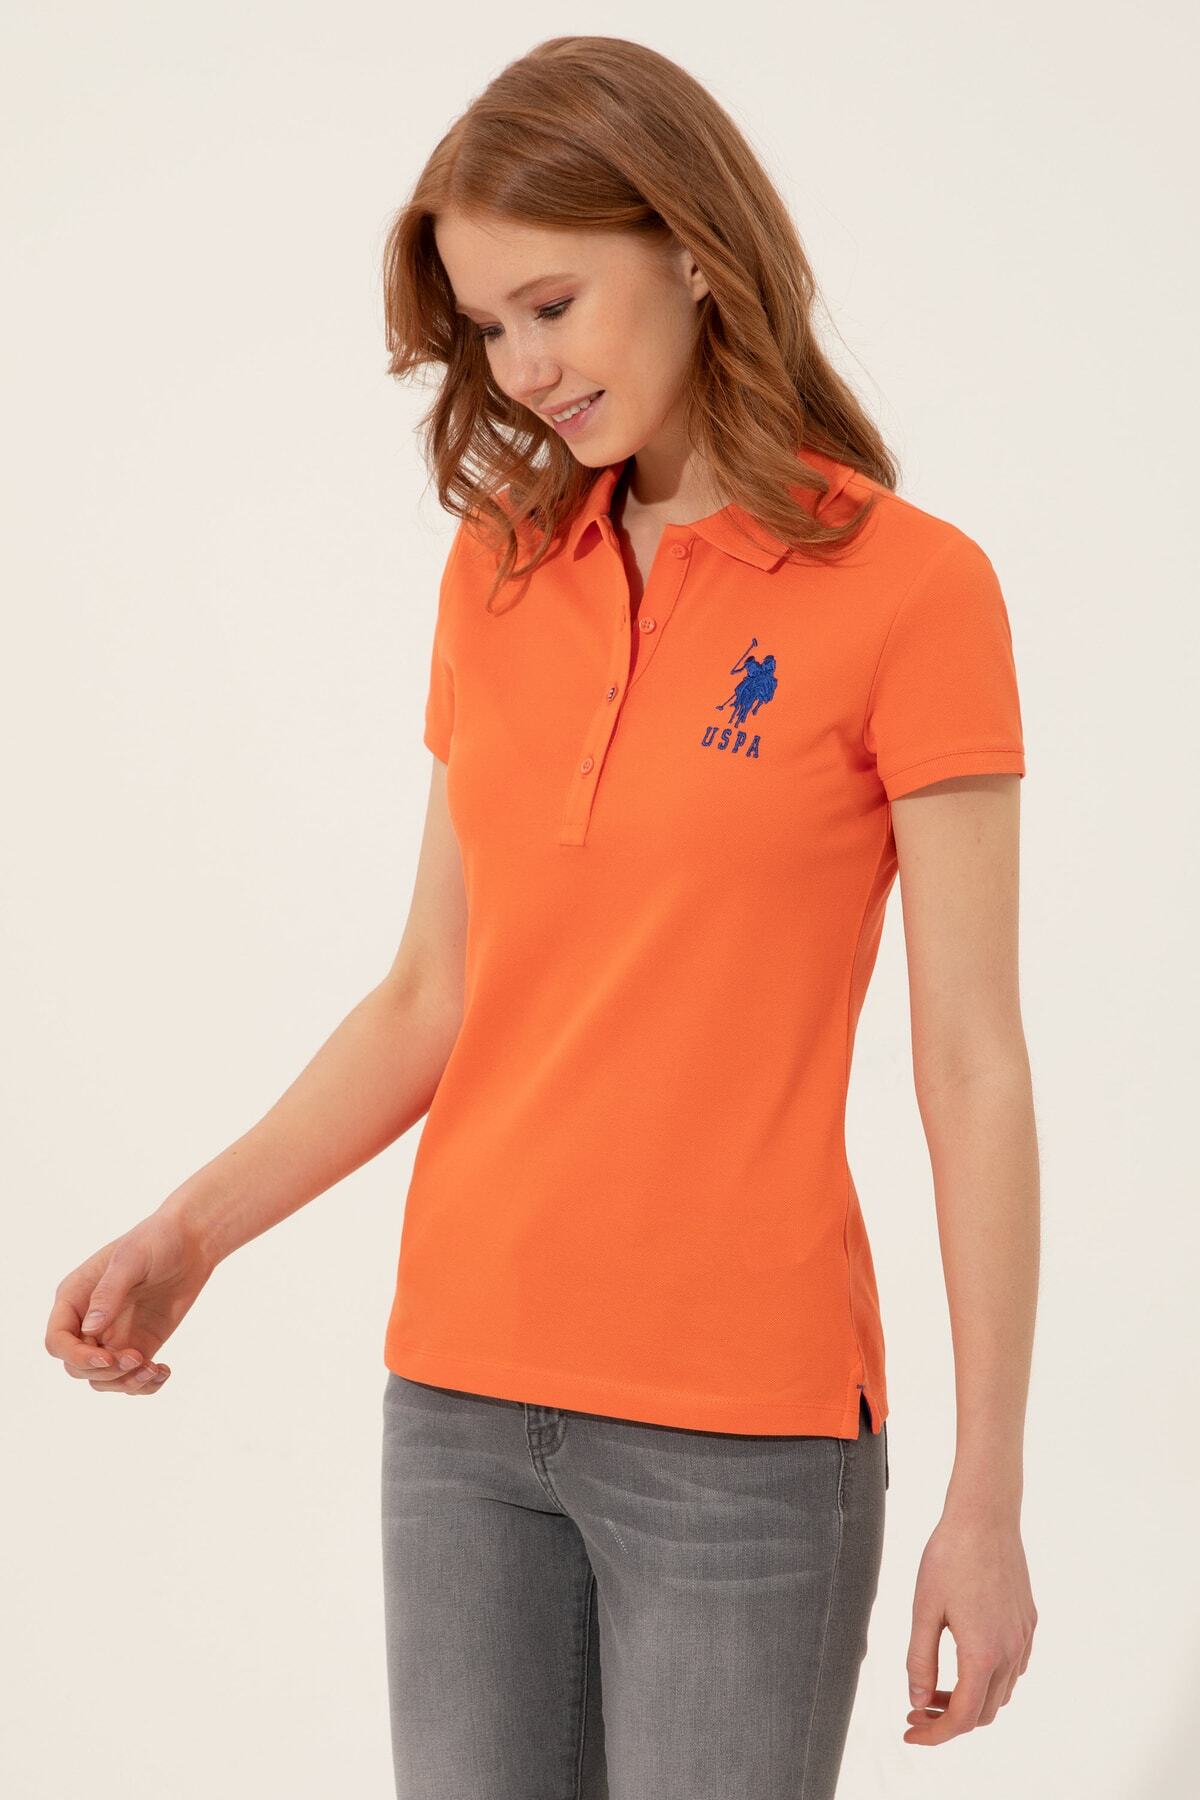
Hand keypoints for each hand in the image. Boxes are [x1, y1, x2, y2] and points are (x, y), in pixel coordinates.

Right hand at [45, 1206, 216, 1394]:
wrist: (192, 1242)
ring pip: (103, 1379)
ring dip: (125, 1383)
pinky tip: (163, 1372)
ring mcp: (113, 1336)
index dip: (76, 1356)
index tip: (107, 1358)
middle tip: (137, 1358)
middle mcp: (88, 1322)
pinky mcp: (139, 1345)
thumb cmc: (156, 1240)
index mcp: (75, 1298)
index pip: (58, 1340)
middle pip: (77, 1367)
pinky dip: (144, 1384)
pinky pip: (130, 1377)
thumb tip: (89, 1329)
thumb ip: (108, 1292)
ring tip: (154, 1369)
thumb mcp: (130, 1259)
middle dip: (104, 1372)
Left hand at [904, 1510, 1036, 1743]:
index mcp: (982, 1654)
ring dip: (969, 1700)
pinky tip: (964, 1661)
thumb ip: (920, 1660)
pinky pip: (1014, 1668)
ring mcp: (1024, 1638)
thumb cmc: (949, 1558)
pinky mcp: (1029, 1622)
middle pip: (983, 1712)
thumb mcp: (924, 1610)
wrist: (985, 1517)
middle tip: (915, 1708)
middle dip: (948, 1719)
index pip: (961, 1717)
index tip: (909, 1731)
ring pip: (1001, 1693)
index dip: (934, 1733)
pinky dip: (988, 1679)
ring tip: (934, 1687)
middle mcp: (1010, 1652)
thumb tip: (916, 1699)